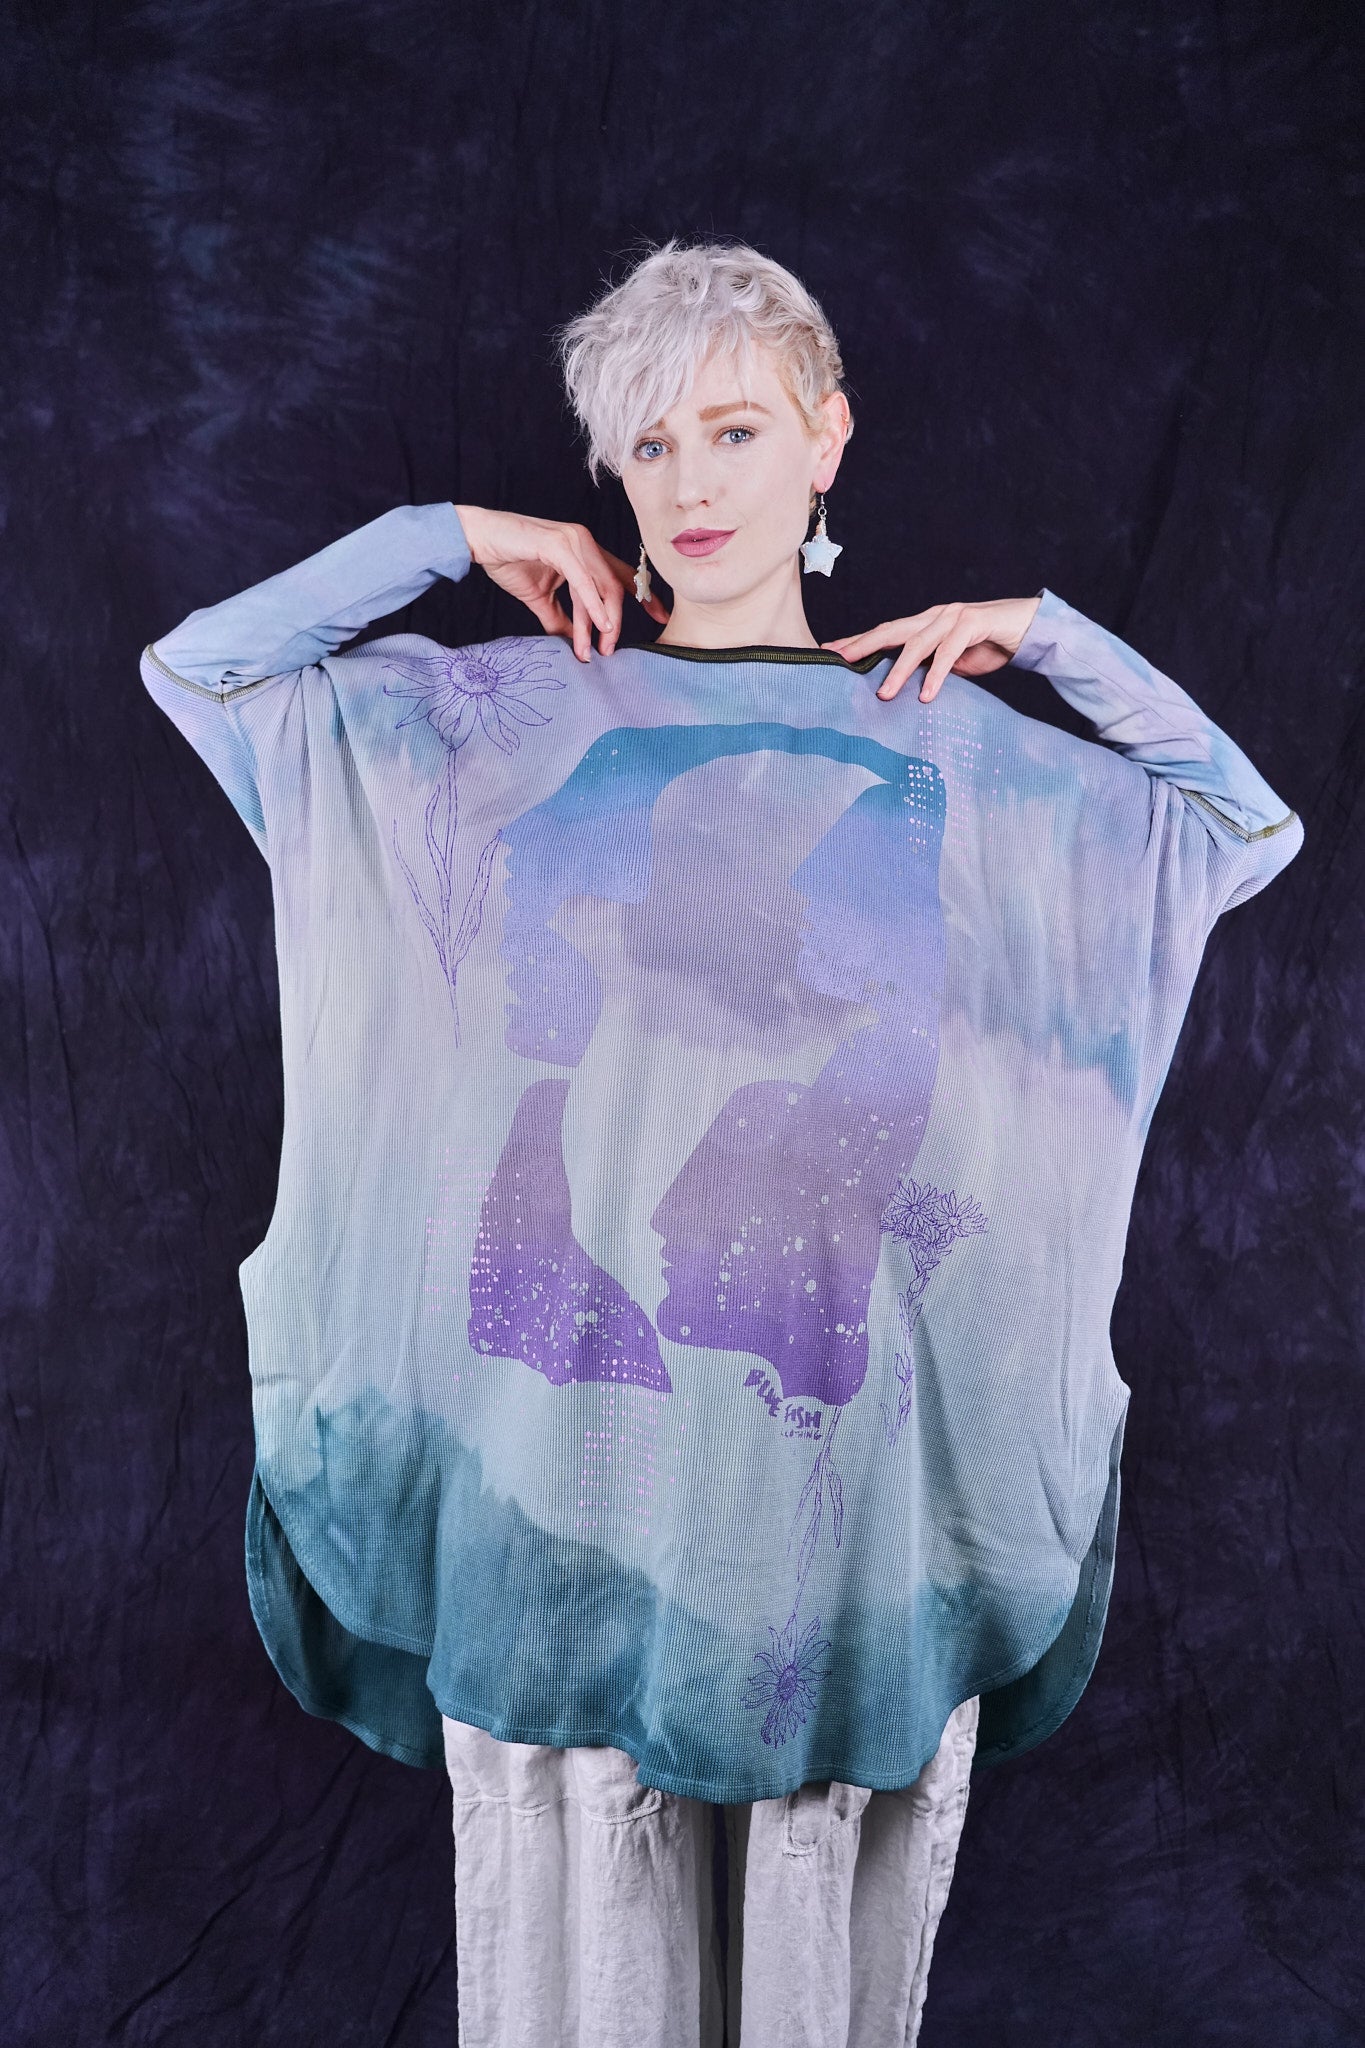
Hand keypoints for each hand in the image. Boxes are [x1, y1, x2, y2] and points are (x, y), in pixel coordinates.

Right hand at [453, 504, 669, 660]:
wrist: (479, 539)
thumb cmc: (507, 560)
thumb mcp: (539, 597)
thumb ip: (559, 617)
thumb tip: (574, 641)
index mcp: (584, 551)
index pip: (621, 573)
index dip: (643, 595)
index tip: (660, 616)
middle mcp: (585, 542)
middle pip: (614, 584)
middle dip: (618, 620)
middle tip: (611, 650)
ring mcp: (574, 541)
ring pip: (600, 586)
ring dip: (602, 621)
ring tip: (602, 648)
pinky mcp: (559, 545)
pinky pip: (583, 580)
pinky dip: (594, 604)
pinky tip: (601, 624)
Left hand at [822, 596, 1042, 701]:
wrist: (1028, 628)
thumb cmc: (989, 646)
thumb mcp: (952, 663)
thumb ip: (929, 670)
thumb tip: (905, 691)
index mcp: (925, 623)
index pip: (886, 633)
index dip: (858, 642)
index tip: (829, 654)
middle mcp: (934, 616)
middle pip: (891, 631)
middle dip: (862, 646)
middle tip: (838, 661)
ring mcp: (953, 617)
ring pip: (918, 644)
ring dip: (899, 670)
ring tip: (884, 693)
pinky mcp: (973, 624)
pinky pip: (950, 652)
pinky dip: (937, 675)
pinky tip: (926, 694)